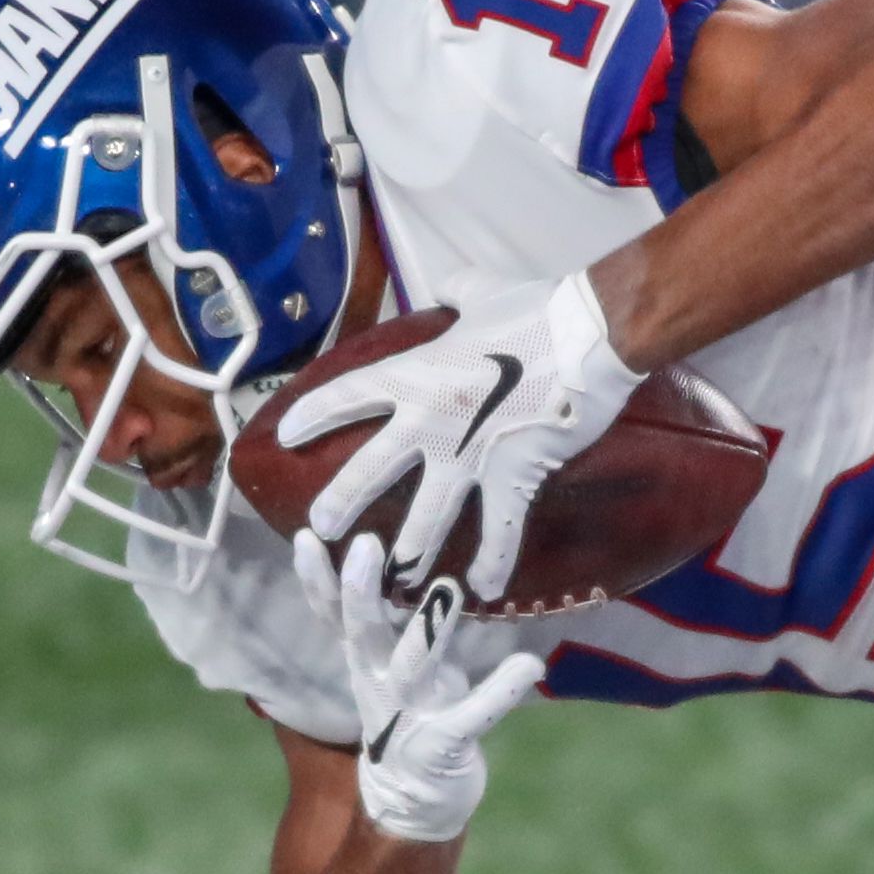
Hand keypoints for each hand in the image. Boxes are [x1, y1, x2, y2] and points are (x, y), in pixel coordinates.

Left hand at [272, 274, 642, 604]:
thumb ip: (455, 292)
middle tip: (320, 528)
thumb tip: (444, 284)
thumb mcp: (483, 293)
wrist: (586, 336)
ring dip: (410, 550)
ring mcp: (467, 453)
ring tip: (394, 579)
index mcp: (415, 373)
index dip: (314, 416)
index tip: (287, 436)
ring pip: (428, 514)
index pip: (348, 396)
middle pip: (371, 468)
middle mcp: (429, 420)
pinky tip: (482, 589)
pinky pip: (498, 528)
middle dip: (342, 501)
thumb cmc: (536, 310)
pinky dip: (493, 561)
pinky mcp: (511, 474)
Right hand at [293, 529, 545, 843]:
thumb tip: (398, 563)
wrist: (411, 804)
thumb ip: (390, 625)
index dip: (317, 578)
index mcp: (367, 664)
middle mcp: (381, 685)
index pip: (333, 615)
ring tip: (449, 588)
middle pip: (363, 633)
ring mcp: (412, 715)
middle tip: (363, 544)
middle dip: (360, 592)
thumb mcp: (390, 671)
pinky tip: (528, 666)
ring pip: (412, 668)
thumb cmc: (408, 720)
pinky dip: (500, 691)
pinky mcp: (445, 745)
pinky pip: (474, 716)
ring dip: (429, 629)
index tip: (307, 533)